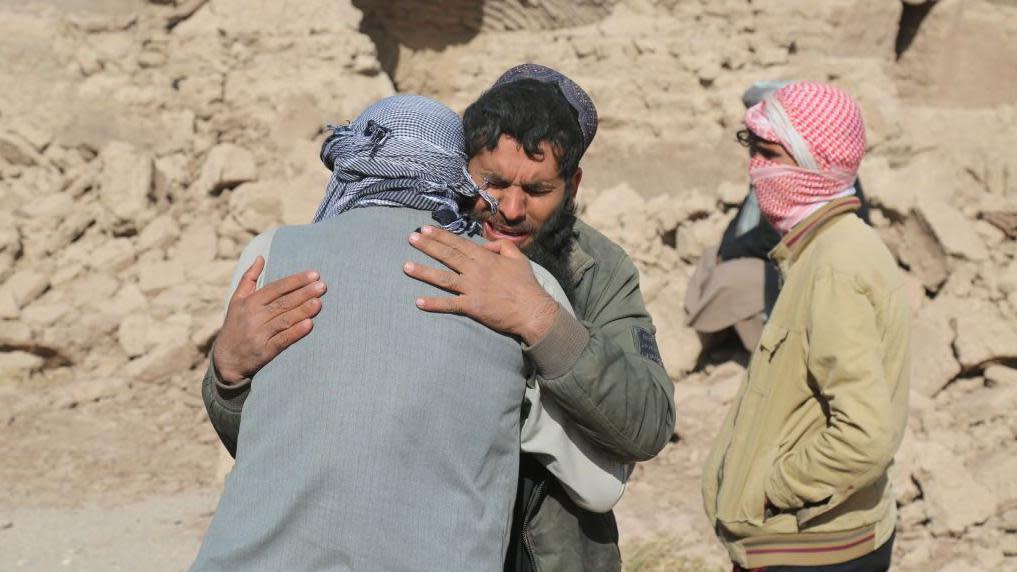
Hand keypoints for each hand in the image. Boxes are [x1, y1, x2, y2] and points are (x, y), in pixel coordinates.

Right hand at [213, 256, 325, 383]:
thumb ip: (248, 278)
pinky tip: (309, 324)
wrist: (226, 360)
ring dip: (302, 311)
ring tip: (319, 302)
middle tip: (322, 286)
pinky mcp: (265, 351)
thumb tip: (260, 258)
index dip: (295, 281)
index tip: (313, 274)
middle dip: (304, 293)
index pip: (276, 288)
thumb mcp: (236, 301)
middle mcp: (254, 317)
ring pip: (284, 320)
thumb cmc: (235, 326)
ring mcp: (260, 334)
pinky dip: (295, 332)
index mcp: (249, 302)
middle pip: (283, 302)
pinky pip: (283, 340)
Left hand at [403, 226, 559, 344]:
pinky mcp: (472, 307)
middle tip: (411, 238)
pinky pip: (450, 304)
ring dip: (423, 272)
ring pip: (443, 278)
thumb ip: (501, 246)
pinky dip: (434, 304)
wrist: (532, 310)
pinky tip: (419, 302)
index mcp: (485, 258)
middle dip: (428, 246)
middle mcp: (475, 270)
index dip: (441, 236)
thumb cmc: (526, 284)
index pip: (459, 243)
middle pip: (447, 256)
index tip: (426, 229)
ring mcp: (472, 289)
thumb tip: (485, 246)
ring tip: (406, 266)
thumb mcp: (518, 257)